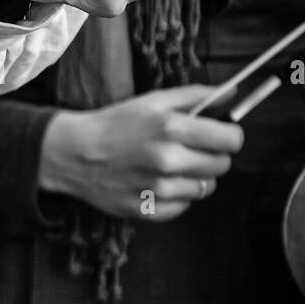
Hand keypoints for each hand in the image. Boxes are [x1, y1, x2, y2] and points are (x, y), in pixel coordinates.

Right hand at [38, 85, 243, 220]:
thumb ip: (195, 96)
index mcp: (171, 128)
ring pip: (204, 188)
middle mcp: (168, 160)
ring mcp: (157, 189)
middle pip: (222, 165)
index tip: (218, 136)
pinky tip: (155, 183)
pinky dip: (175, 197)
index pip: (231, 140)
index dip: (228, 136)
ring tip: (168, 168)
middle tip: (189, 150)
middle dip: (211, 156)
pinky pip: (182, 207)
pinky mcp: (147, 211)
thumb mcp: (152, 101)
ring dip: (193, 178)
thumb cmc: (114, 124)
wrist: (72, 153)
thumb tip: (232, 92)